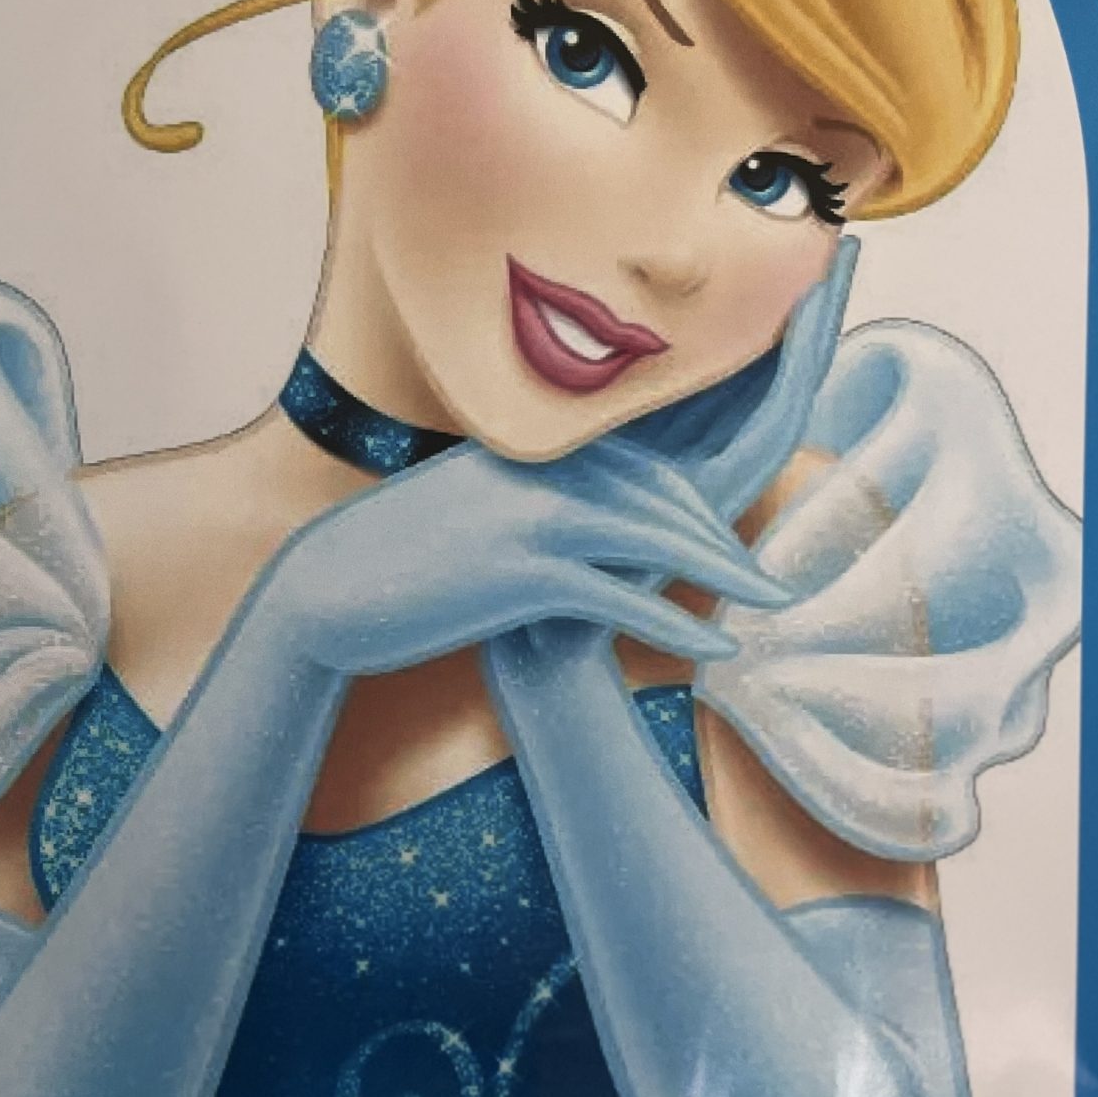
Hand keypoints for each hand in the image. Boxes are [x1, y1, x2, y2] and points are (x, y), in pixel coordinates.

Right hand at [265, 435, 784, 680]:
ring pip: (658, 536)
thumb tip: (571, 493)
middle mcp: (545, 472)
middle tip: (768, 577)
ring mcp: (537, 520)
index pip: (645, 457)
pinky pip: (621, 600)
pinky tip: (716, 649)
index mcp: (535, 447)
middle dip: (725, 532)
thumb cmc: (397, 551)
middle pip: (665, 491)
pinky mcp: (525, 577)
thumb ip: (529, 486)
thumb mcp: (471, 499)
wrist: (328, 588)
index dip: (703, 487)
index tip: (740, 519)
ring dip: (724, 571)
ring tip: (769, 602)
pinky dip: (676, 625)